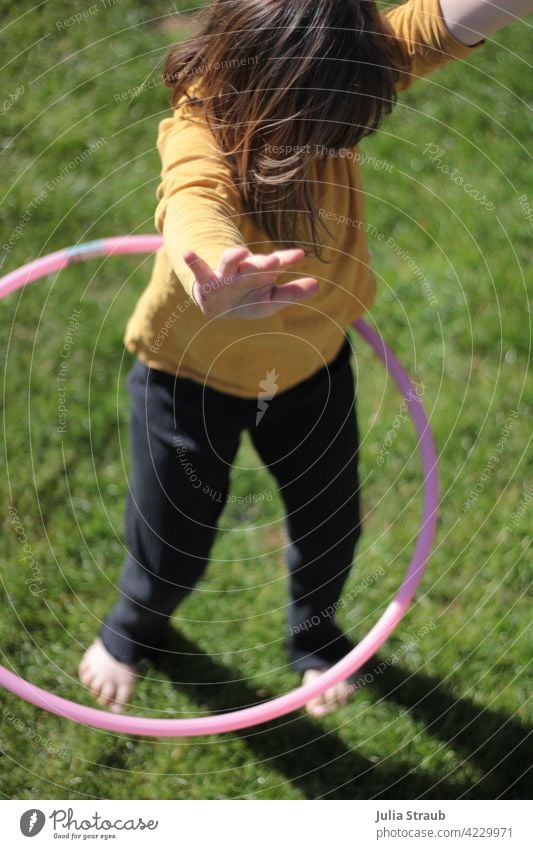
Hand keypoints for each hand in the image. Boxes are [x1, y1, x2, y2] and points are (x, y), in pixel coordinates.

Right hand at [183, 245, 318, 319]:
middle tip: (275, 260)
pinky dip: (193, 261)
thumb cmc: (248, 300)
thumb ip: (293, 293)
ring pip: (229, 262)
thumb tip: (318, 285)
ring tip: (241, 252)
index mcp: (261, 273)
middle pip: (255, 265)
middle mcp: (244, 270)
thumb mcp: (272, 300)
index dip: (287, 259)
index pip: (277, 264)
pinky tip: (188, 253)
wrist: (219, 308)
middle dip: (264, 262)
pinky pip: (199, 270)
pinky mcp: (207, 282)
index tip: (300, 255)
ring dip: (234, 257)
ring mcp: (225, 275)